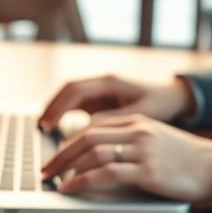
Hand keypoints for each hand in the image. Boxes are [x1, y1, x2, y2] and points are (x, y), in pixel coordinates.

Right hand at [39, 75, 193, 131]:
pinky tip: (56, 129)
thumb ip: (113, 120)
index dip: (59, 106)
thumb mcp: (139, 114)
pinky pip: (75, 104)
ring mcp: (99, 90)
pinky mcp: (99, 100)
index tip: (49, 124)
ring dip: (55, 110)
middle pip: (67, 90)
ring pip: (69, 97)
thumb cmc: (159, 104)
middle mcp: (101, 83)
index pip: (76, 90)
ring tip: (43, 129)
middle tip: (40, 127)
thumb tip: (87, 130)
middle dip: (51, 107)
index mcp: (110, 81)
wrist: (172, 97)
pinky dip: (64, 115)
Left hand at [42, 114, 211, 201]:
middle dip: (60, 153)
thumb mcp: (159, 139)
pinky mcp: (148, 171)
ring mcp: (143, 150)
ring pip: (93, 152)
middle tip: (45, 167)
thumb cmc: (191, 159)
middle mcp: (138, 131)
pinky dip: (83, 179)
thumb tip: (103, 155)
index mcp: (139, 121)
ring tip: (53, 179)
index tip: (57, 154)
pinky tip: (71, 187)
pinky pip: (106, 173)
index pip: (95, 126)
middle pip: (87, 136)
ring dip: (67, 166)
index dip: (70, 140)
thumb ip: (133, 140)